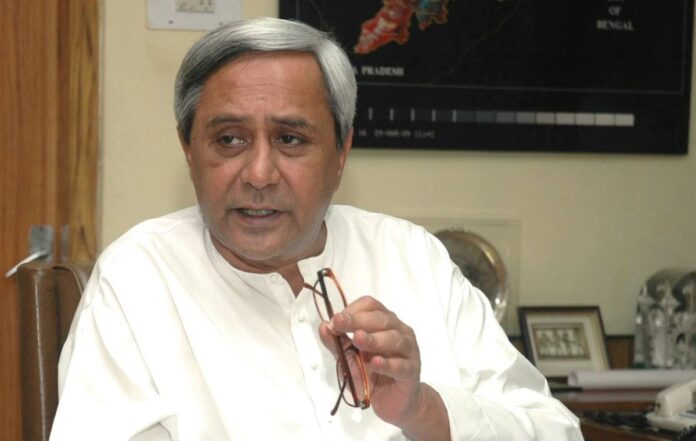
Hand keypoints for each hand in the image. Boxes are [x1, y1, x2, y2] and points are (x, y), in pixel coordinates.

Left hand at [318, 295, 447, 438]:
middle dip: (358, 320)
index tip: (336, 319)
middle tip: (339, 323)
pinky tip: (375, 363)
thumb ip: (337, 343)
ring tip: (357, 339)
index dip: (353, 309)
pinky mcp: (411, 372)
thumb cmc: (371, 374)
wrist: (392, 401)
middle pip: (382, 319)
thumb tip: (323, 326)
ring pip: (394, 339)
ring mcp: (408, 350)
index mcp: (384, 322)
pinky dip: (387, 364)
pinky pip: (400, 366)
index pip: (371, 306)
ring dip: (374, 339)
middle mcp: (399, 331)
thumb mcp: (348, 358)